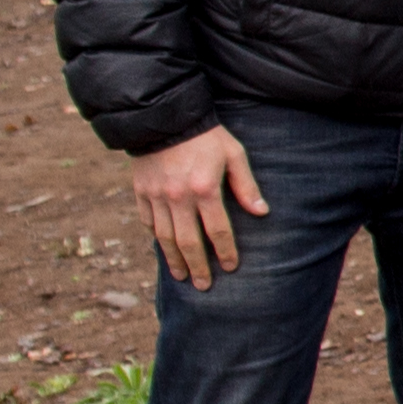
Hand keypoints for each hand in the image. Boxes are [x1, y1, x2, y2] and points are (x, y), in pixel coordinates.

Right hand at [130, 124, 266, 289]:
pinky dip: (156, 238)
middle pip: (188, 242)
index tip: (232, 267)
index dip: (226, 251)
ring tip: (183, 276)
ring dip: (174, 260)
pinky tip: (164, 250)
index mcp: (204, 189)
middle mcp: (177, 197)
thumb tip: (261, 213)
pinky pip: (148, 222)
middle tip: (204, 285)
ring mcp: (156, 196)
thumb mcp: (234, 154)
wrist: (164, 118)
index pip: (217, 230)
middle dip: (198, 266)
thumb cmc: (207, 137)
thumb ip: (246, 185)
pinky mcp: (141, 192)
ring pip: (164, 238)